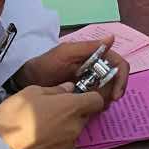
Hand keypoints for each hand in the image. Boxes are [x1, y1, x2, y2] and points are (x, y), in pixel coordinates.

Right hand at [0, 84, 104, 148]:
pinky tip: (38, 145)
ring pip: (72, 135)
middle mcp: (75, 128)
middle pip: (82, 118)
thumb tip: (69, 88)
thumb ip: (55, 89)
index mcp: (71, 108)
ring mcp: (69, 148)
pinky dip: (55, 148)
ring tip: (40, 131)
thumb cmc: (15, 116)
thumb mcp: (30, 92)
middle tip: (50, 113)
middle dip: (71, 114)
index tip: (77, 97)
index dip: (89, 97)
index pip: (96, 100)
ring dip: (63, 131)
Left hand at [12, 36, 128, 102]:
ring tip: (93, 108)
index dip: (121, 78)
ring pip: (108, 90)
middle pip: (116, 79)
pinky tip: (88, 109)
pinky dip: (96, 104)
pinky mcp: (83, 92)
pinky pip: (97, 99)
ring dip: (105, 99)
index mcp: (94, 55)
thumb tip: (111, 39)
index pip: (118, 64)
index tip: (115, 95)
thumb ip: (87, 47)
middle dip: (113, 92)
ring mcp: (90, 80)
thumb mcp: (65, 53)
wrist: (26, 81)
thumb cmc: (45, 64)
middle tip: (102, 105)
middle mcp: (95, 66)